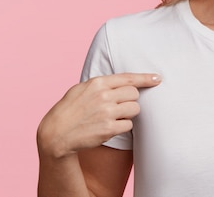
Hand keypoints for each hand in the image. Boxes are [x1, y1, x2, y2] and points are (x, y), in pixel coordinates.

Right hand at [37, 73, 160, 158]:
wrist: (56, 134)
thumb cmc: (68, 110)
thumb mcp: (81, 89)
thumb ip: (101, 84)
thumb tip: (122, 82)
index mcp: (97, 83)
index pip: (128, 78)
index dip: (146, 78)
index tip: (158, 79)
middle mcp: (104, 96)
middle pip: (134, 94)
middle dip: (130, 100)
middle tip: (118, 106)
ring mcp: (107, 112)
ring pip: (135, 109)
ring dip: (128, 113)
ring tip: (113, 117)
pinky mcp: (109, 129)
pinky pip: (129, 125)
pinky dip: (123, 126)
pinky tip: (109, 127)